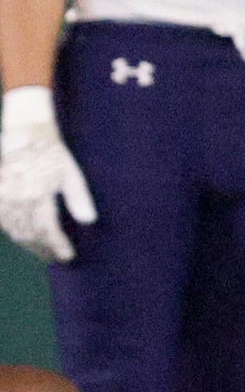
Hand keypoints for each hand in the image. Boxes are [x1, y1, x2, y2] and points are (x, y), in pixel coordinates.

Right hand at [0, 91, 93, 263]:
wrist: (23, 135)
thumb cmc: (51, 153)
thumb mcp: (70, 173)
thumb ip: (79, 198)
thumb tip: (89, 221)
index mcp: (38, 196)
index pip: (48, 230)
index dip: (57, 246)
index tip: (67, 256)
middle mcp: (17, 201)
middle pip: (29, 234)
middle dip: (43, 248)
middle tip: (54, 256)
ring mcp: (3, 199)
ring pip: (14, 230)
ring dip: (28, 243)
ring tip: (42, 250)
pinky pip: (3, 221)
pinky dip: (14, 231)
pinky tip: (24, 236)